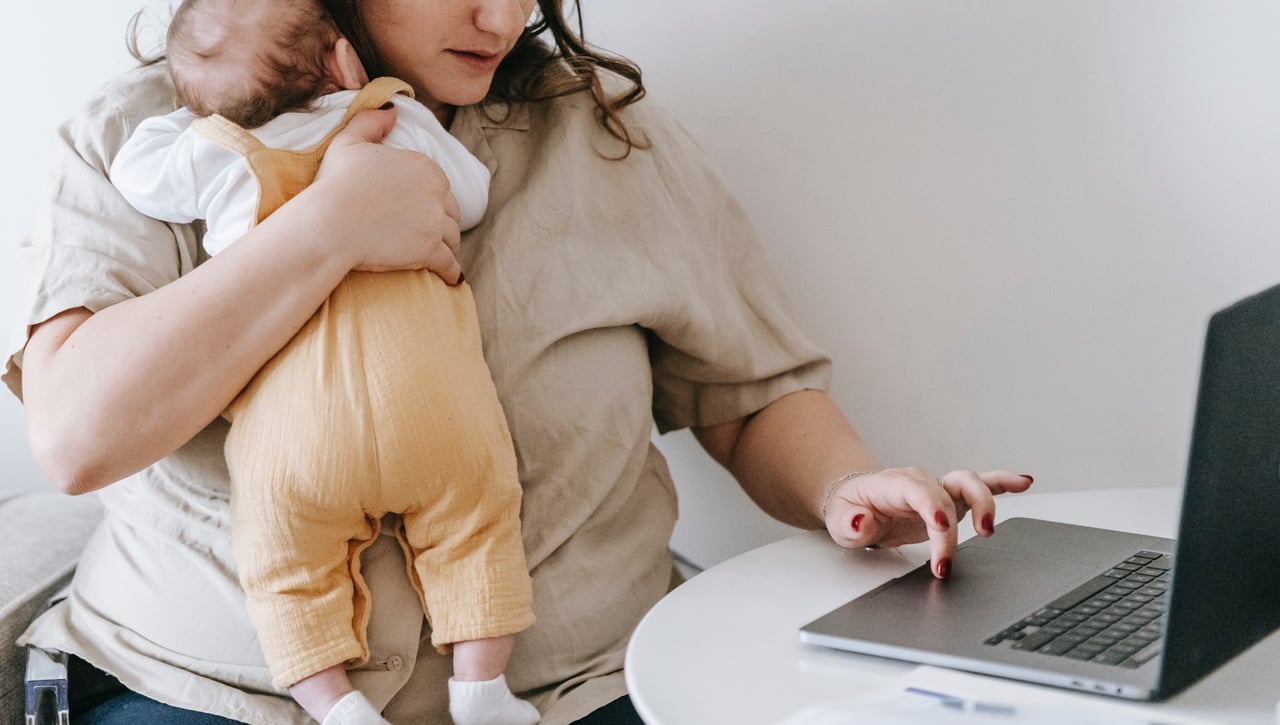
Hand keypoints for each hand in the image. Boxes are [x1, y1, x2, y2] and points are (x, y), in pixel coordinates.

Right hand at [305, 105, 464, 282]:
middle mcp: (436, 191)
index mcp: (422, 165)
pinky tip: (451, 278)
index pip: (439, 185)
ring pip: (453, 238)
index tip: (422, 210)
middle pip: (450, 211)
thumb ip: (372, 122)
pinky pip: (451, 264)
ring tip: (441, 256)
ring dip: (448, 246)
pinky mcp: (431, 250)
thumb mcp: (348, 142)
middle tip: (433, 235)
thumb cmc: (334, 184)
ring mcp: (435, 221)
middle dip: (443, 223)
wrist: (328, 223)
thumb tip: (392, 110)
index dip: (431, 199)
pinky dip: (452, 272)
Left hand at [822, 467, 1033, 577]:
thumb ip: (850, 523)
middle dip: (954, 526)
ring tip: (989, 529)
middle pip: (946, 493)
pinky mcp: (951, 499)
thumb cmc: (850, 510)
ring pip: (969, 483)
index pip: (918, 492)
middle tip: (949, 558)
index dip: (932, 508)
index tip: (941, 528)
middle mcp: (919, 482)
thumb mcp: (839, 521)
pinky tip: (1024, 483)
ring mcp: (938, 488)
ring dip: (985, 502)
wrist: (857, 502)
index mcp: (892, 484)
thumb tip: (862, 522)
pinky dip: (1003, 483)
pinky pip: (980, 486)